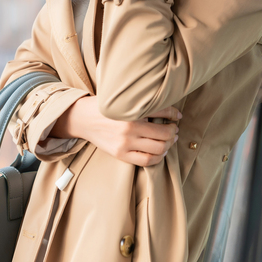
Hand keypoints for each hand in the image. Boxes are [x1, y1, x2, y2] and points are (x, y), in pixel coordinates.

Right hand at [51, 98, 180, 166]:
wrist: (84, 118)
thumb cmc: (106, 107)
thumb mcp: (126, 100)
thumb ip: (147, 104)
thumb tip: (175, 112)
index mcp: (131, 111)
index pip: (162, 112)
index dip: (174, 115)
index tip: (177, 116)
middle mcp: (129, 128)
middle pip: (164, 134)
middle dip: (173, 132)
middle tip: (174, 130)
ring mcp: (125, 143)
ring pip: (158, 149)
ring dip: (168, 145)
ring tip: (168, 141)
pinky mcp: (120, 154)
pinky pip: (146, 161)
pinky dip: (157, 158)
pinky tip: (159, 152)